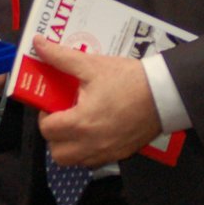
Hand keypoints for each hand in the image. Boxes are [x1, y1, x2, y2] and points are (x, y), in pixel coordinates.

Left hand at [30, 41, 160, 164]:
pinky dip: (88, 151)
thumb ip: (60, 57)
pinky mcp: (121, 154)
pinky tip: (96, 131)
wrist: (165, 92)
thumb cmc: (129, 79)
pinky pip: (95, 161)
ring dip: (69, 146)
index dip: (45, 115)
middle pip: (57, 153)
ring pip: (75, 161)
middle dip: (54, 136)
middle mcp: (92, 144)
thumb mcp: (92, 65)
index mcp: (81, 122)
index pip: (47, 130)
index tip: (53, 104)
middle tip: (63, 116)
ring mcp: (108, 153)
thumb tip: (38, 44)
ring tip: (78, 124)